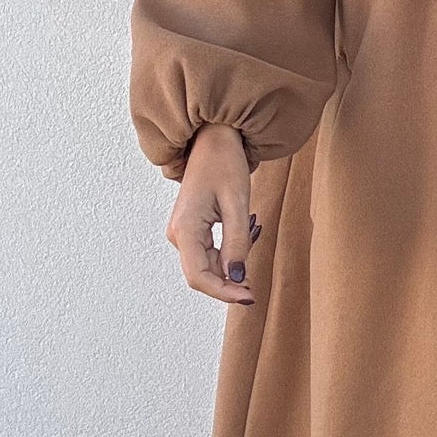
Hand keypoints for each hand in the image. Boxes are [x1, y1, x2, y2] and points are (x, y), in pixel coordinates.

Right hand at [164, 124, 261, 306]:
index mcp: (185, 229)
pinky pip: (211, 252)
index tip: (250, 297)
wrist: (213, 139)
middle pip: (204, 274)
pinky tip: (247, 227)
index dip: (224, 292)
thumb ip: (237, 242)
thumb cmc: (224, 163)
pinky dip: (232, 249)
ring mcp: (183, 233)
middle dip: (233, 276)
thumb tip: (238, 278)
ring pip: (210, 264)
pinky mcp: (191, 229)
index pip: (200, 277)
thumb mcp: (238, 203)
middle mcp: (178, 235)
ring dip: (235, 259)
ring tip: (253, 226)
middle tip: (258, 259)